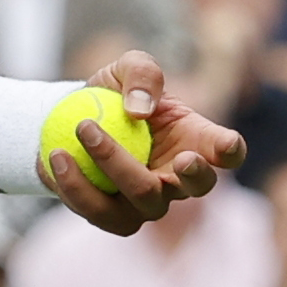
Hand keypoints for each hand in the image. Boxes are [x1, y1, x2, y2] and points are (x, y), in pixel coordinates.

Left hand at [44, 50, 244, 235]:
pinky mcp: (116, 218)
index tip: (225, 144)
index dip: (231, 151)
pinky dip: (76, 186)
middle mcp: (180, 179)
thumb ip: (141, 74)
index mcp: (195, 140)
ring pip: (144, 200)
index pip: (227, 150)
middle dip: (193, 174)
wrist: (72, 121)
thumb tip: (140, 111)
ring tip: (82, 130)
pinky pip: (100, 212)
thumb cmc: (114, 94)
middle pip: (196, 186)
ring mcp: (150, 203)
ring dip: (113, 166)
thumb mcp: (126, 68)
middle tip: (181, 155)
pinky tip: (56, 157)